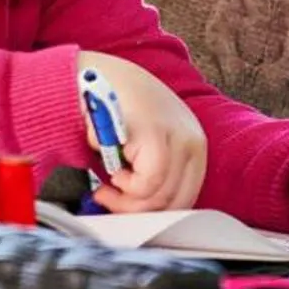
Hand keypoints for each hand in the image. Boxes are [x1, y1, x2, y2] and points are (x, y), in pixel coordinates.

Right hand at [76, 52, 206, 211]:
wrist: (93, 75)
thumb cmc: (118, 111)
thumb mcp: (146, 141)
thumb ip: (153, 172)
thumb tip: (144, 213)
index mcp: (194, 144)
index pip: (186, 196)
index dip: (155, 213)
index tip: (130, 211)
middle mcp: (192, 140)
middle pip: (174, 202)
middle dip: (137, 211)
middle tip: (108, 200)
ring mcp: (176, 137)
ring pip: (159, 197)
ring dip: (126, 199)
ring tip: (106, 185)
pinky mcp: (154, 135)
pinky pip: (145, 184)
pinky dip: (123, 187)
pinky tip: (109, 172)